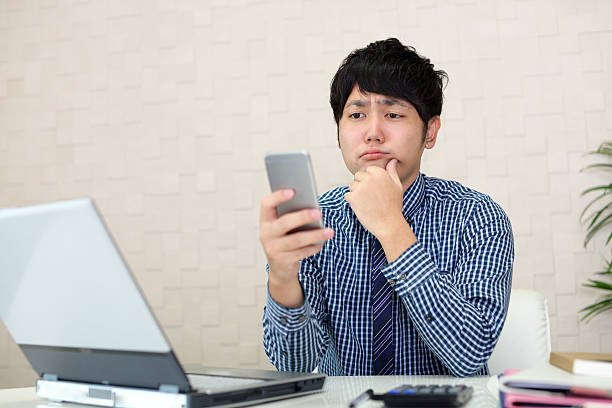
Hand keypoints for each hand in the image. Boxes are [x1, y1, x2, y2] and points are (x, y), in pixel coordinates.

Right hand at [259, 189, 333, 306]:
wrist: (280, 267)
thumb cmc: (286, 238)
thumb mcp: (285, 227)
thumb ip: (293, 215)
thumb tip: (313, 207)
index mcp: (266, 220)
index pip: (267, 204)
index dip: (278, 197)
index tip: (293, 191)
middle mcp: (266, 234)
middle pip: (284, 222)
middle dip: (303, 217)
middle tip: (319, 213)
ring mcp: (273, 248)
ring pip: (296, 240)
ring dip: (315, 235)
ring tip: (330, 231)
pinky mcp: (282, 261)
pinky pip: (301, 253)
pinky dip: (313, 247)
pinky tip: (322, 243)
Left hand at [344, 159, 404, 238]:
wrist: (389, 224)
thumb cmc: (394, 206)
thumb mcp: (397, 186)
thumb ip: (392, 172)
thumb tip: (392, 160)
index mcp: (379, 173)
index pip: (367, 170)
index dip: (370, 180)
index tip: (376, 190)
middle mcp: (369, 178)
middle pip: (357, 176)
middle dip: (362, 185)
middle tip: (371, 198)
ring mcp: (360, 187)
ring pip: (352, 186)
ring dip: (356, 193)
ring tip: (368, 203)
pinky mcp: (353, 197)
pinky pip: (347, 195)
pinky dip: (352, 202)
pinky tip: (363, 207)